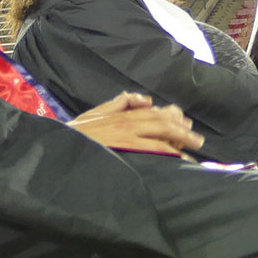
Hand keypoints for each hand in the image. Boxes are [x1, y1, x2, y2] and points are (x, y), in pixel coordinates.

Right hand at [70, 92, 202, 155]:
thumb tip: (143, 99)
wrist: (60, 147)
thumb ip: (118, 104)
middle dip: (182, 129)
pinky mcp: (126, 147)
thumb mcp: (95, 114)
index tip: (184, 124)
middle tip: (197, 140)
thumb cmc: (75, 134)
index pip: (152, 111)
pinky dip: (170, 152)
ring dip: (181, 140)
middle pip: (162, 121)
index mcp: (121, 113)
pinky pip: (154, 148)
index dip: (171, 116)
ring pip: (162, 134)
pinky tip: (180, 159)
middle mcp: (127, 120)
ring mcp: (128, 134)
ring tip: (195, 149)